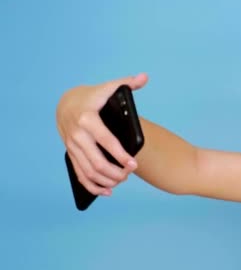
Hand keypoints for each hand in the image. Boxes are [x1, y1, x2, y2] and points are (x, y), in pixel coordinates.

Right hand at [56, 73, 148, 195]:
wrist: (66, 102)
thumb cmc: (93, 96)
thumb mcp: (108, 87)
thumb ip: (127, 83)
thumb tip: (144, 77)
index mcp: (88, 119)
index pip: (106, 140)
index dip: (120, 155)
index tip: (133, 164)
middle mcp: (77, 134)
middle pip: (96, 161)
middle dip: (114, 172)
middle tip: (129, 174)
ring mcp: (72, 146)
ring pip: (87, 170)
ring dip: (105, 180)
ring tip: (121, 181)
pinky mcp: (70, 153)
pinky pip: (79, 174)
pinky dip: (92, 186)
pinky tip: (106, 191)